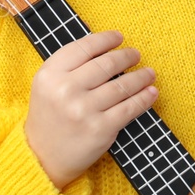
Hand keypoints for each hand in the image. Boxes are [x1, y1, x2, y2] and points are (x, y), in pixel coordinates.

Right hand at [24, 30, 158, 189]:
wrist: (42, 157)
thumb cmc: (50, 116)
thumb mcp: (48, 86)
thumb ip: (70, 66)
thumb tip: (106, 47)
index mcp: (50, 75)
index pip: (84, 47)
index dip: (105, 39)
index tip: (119, 37)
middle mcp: (65, 90)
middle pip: (107, 64)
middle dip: (127, 56)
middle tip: (136, 55)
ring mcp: (84, 110)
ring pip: (122, 85)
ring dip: (141, 77)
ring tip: (149, 73)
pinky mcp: (100, 129)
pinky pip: (130, 108)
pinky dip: (144, 98)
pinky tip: (151, 92)